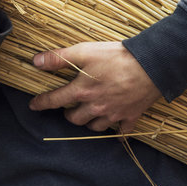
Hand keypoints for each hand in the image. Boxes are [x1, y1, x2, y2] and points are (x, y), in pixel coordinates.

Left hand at [29, 42, 161, 132]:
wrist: (152, 64)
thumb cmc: (116, 57)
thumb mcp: (84, 51)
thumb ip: (58, 58)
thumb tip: (36, 61)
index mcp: (82, 91)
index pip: (55, 101)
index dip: (41, 103)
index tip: (33, 106)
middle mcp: (95, 106)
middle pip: (75, 119)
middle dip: (68, 114)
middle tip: (68, 107)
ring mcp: (113, 114)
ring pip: (95, 127)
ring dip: (88, 122)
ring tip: (88, 114)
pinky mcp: (131, 116)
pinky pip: (122, 132)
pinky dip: (117, 133)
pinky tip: (115, 131)